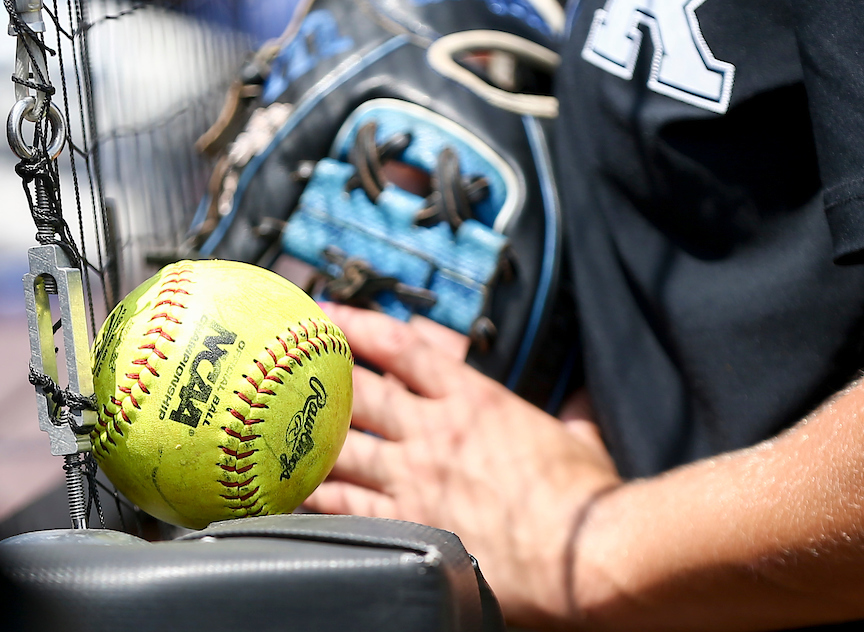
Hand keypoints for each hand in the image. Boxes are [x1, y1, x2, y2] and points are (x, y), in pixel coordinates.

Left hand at [303, 303, 622, 627]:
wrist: (581, 550)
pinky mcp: (408, 524)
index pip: (405, 349)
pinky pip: (346, 505)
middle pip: (360, 390)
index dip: (361, 327)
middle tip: (287, 357)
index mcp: (477, 399)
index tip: (332, 313)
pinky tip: (294, 491)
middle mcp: (436, 431)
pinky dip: (316, 496)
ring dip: (310, 436)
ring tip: (277, 426)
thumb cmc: (585, 496)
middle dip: (320, 371)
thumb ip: (570, 416)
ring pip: (343, 446)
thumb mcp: (580, 438)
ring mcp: (416, 478)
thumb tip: (580, 407)